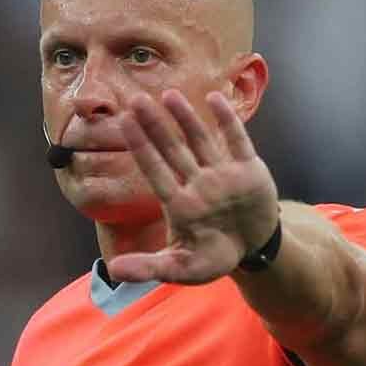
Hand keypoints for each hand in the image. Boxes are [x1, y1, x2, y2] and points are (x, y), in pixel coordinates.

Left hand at [108, 89, 278, 283]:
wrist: (253, 249)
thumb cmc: (213, 256)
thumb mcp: (181, 268)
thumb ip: (148, 268)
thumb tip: (112, 270)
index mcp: (180, 204)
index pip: (155, 171)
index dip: (140, 146)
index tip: (124, 122)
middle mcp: (197, 183)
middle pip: (173, 149)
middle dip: (155, 125)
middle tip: (136, 99)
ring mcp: (222, 174)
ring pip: (201, 140)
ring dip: (186, 118)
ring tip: (169, 95)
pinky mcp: (249, 170)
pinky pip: (237, 141)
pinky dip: (228, 121)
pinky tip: (215, 98)